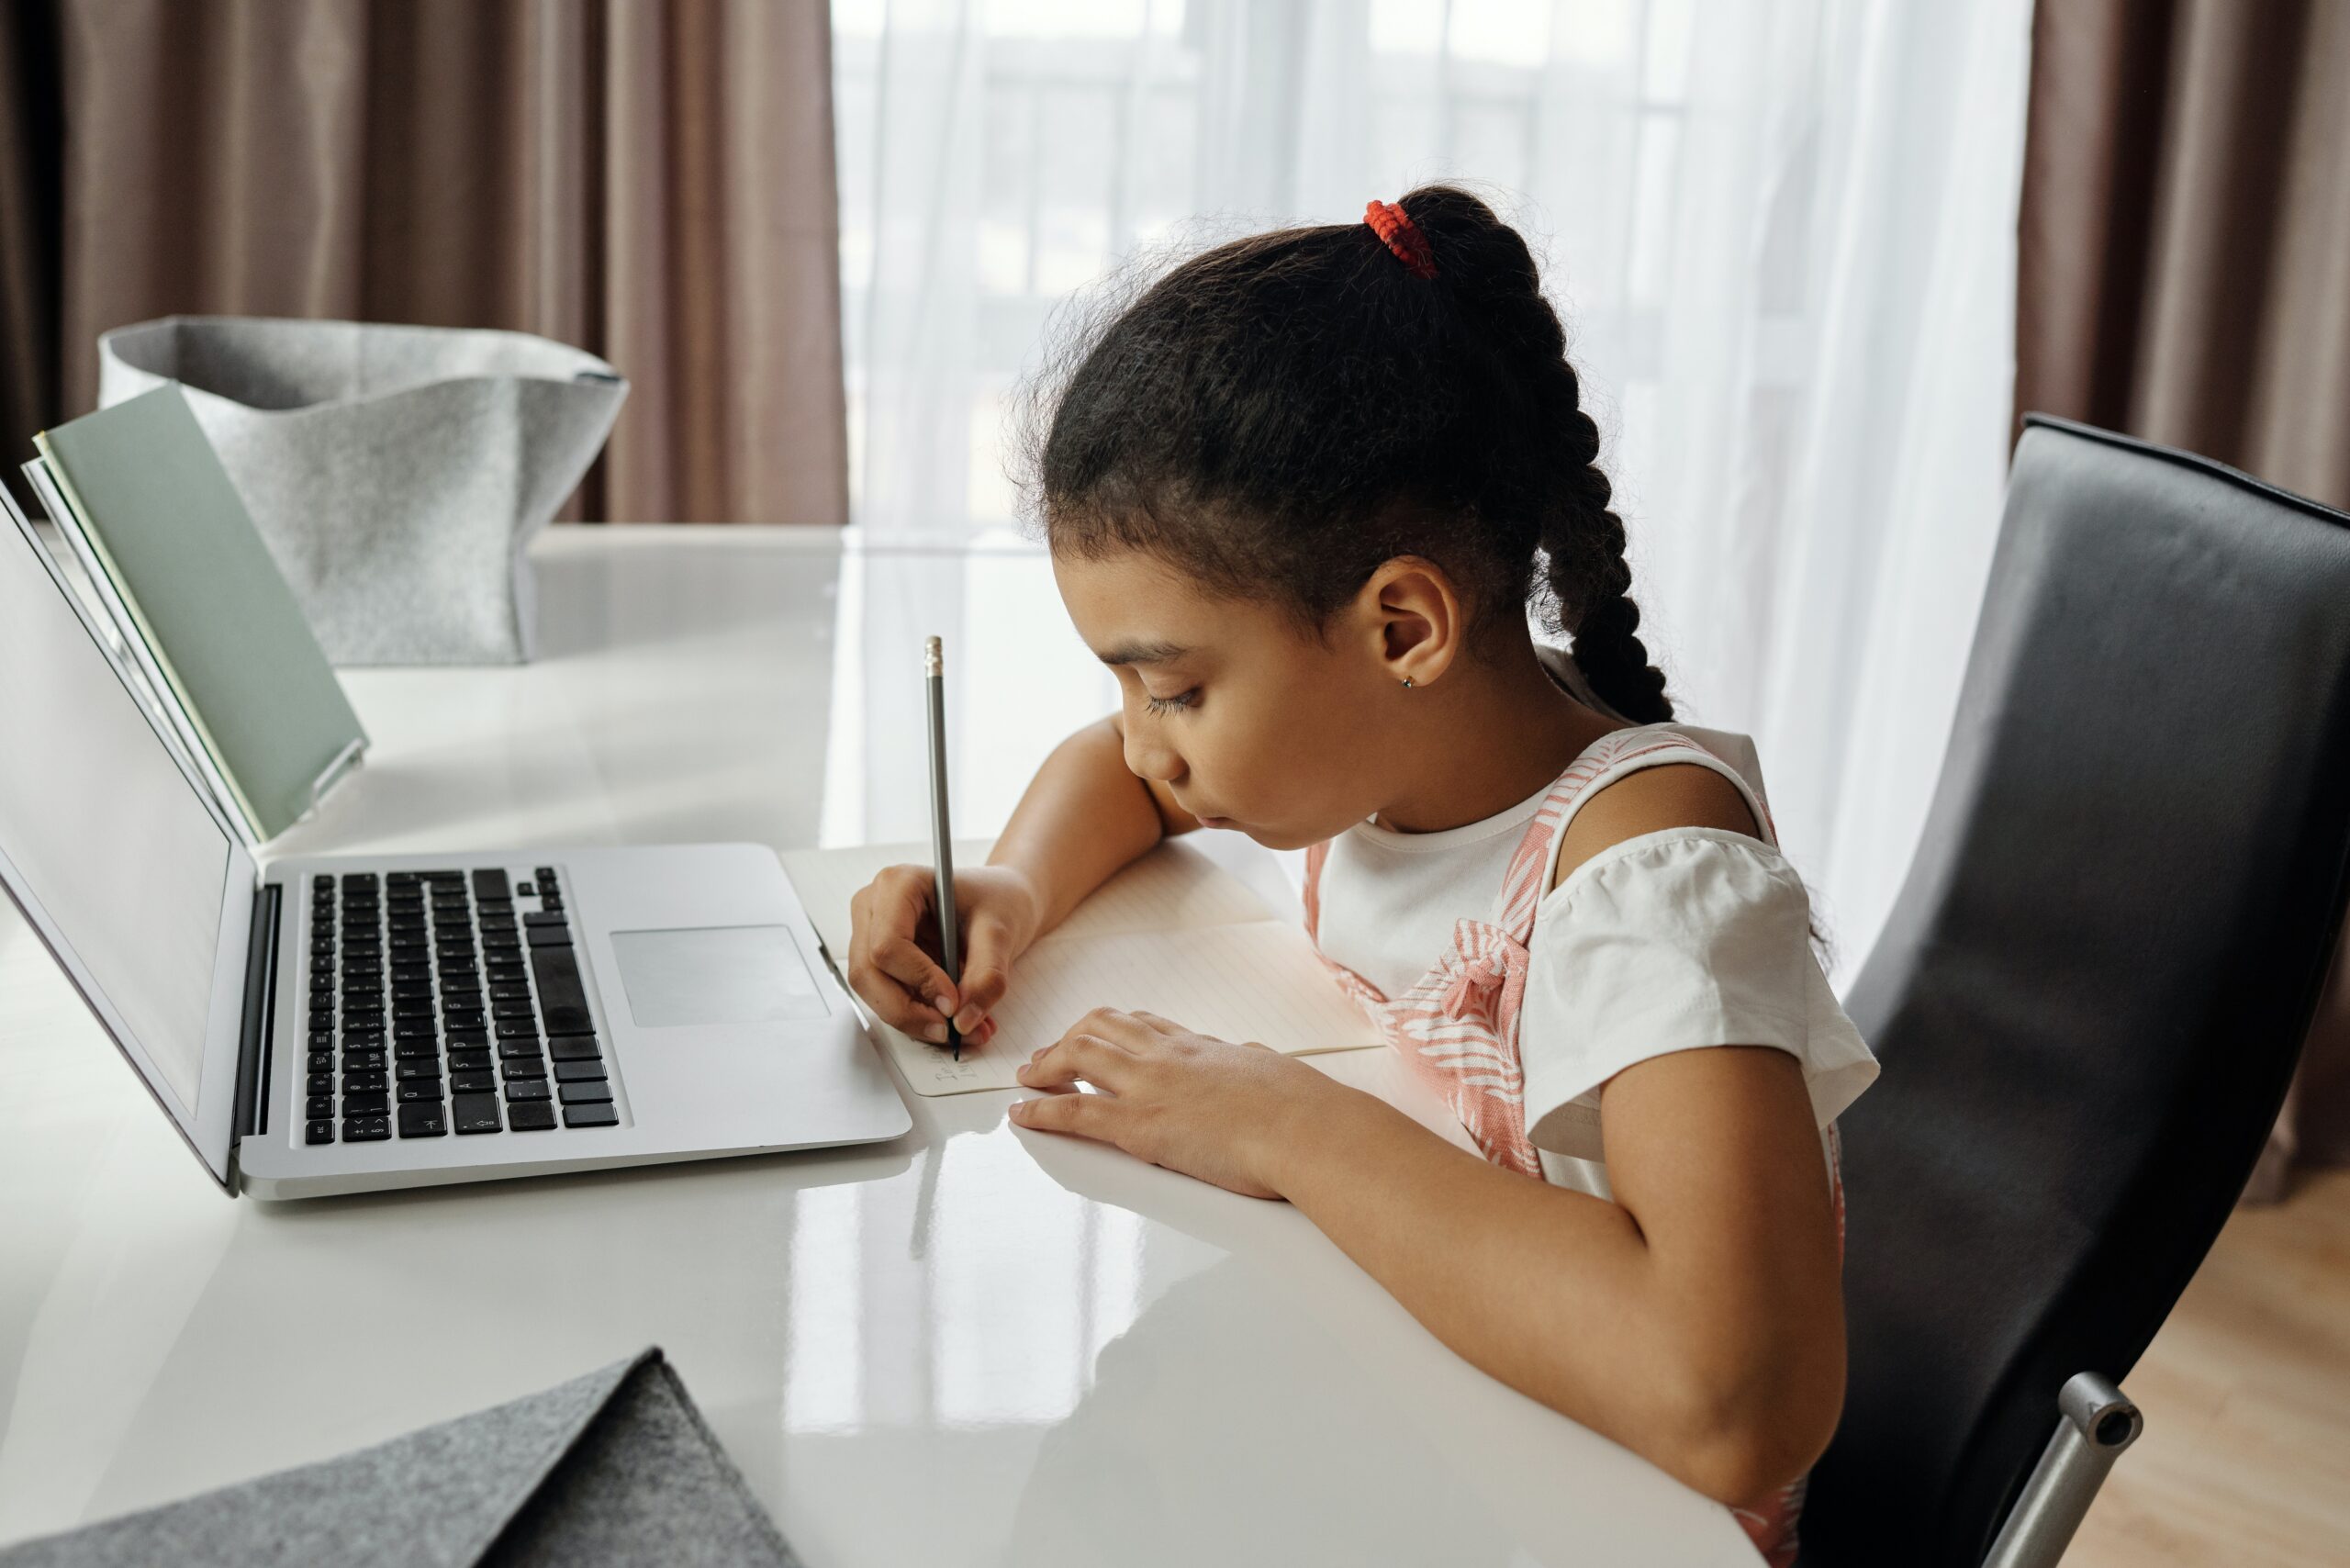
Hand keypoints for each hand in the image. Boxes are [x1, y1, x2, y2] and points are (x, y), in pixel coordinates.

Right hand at [846, 863, 1040, 1047]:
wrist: (1001, 902)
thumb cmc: (997, 900)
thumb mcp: (1001, 932)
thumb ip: (986, 976)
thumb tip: (964, 1019)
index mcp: (898, 884)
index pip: (887, 944)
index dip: (918, 979)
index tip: (953, 1002)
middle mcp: (874, 908)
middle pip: (868, 973)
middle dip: (908, 1010)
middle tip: (950, 1030)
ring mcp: (870, 935)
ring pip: (873, 992)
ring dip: (914, 1019)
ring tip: (962, 1029)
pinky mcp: (880, 962)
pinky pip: (888, 998)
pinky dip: (919, 1017)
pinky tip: (955, 1021)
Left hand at [1009, 1009, 1338, 1198]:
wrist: (1309, 1129)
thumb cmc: (1305, 1109)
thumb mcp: (1275, 1071)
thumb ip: (1252, 1062)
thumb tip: (1251, 1057)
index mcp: (1202, 1047)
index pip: (1145, 1025)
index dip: (1113, 1028)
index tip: (1098, 1033)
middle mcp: (1169, 1057)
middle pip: (1101, 1029)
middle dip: (1068, 1039)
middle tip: (1048, 1057)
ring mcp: (1151, 1087)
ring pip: (1079, 1056)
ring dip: (1045, 1066)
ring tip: (1027, 1078)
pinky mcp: (1140, 1127)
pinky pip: (1075, 1113)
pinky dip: (1040, 1112)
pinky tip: (1022, 1115)